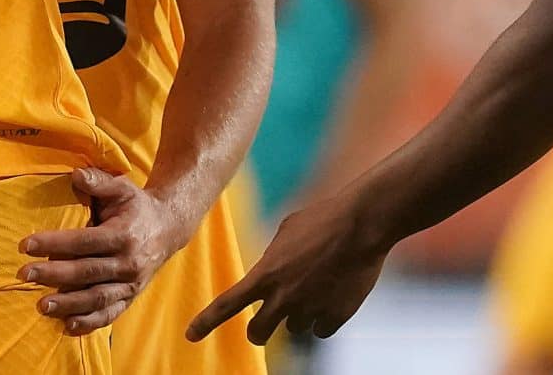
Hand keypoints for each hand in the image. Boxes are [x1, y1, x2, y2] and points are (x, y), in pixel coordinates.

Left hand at [19, 167, 186, 335]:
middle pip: (86, 272)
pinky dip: (90, 323)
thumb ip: (99, 181)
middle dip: (53, 275)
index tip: (25, 245)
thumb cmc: (137, 206)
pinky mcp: (131, 297)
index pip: (83, 241)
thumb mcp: (122, 188)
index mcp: (124, 235)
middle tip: (24, 275)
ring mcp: (131, 284)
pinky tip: (68, 326)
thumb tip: (75, 175)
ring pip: (97, 298)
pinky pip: (110, 314)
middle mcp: (129, 262)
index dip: (54, 244)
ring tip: (41, 305)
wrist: (169, 228)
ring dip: (68, 304)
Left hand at [187, 190, 386, 345]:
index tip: (190, 335)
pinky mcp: (334, 318)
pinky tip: (335, 293)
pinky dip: (325, 316)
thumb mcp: (287, 230)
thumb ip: (274, 256)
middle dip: (259, 331)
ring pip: (295, 328)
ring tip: (318, 285)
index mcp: (266, 274)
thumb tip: (273, 269)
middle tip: (264, 325)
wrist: (361, 224)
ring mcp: (309, 310)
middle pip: (258, 332)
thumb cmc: (323, 219)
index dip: (206, 322)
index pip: (226, 304)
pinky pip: (321, 329)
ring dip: (301, 314)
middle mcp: (283, 297)